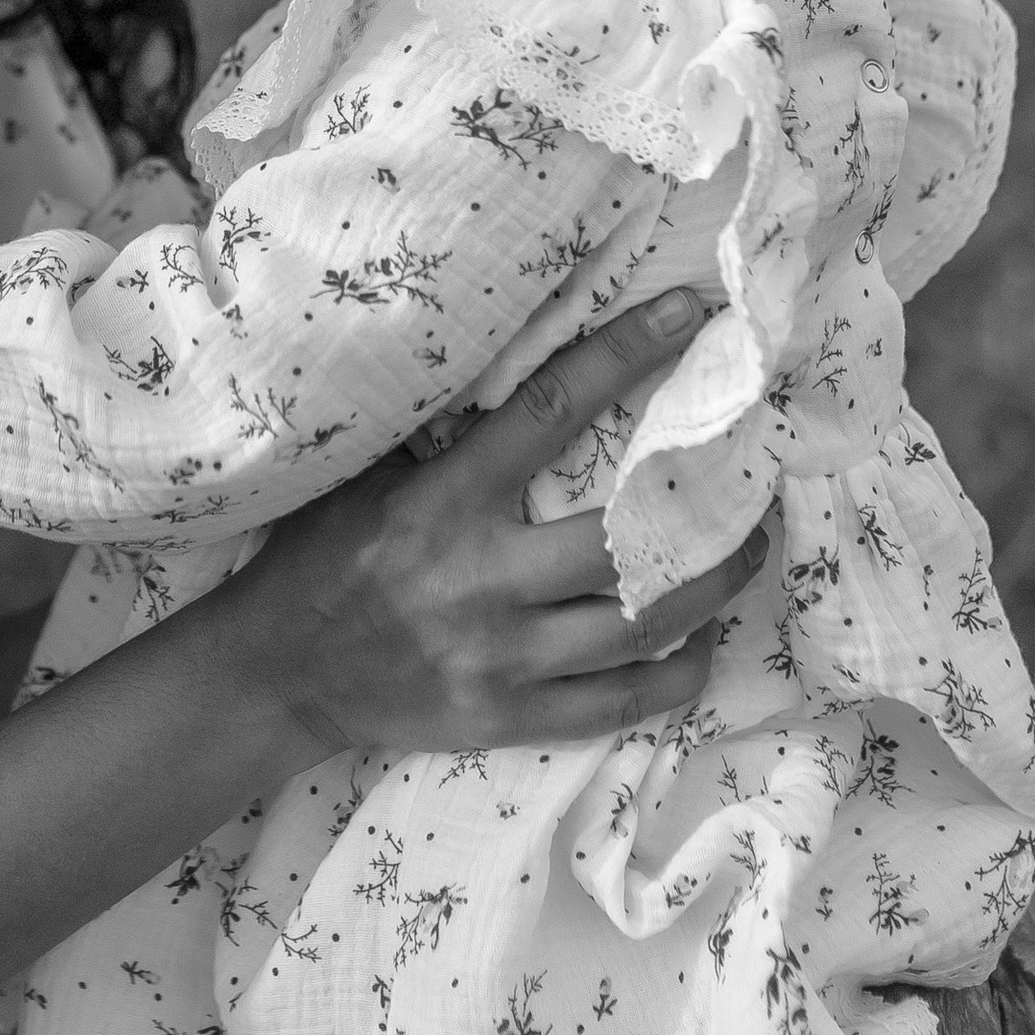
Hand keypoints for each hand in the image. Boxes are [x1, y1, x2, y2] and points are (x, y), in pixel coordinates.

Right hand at [221, 290, 763, 767]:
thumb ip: (439, 434)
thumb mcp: (365, 477)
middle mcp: (480, 581)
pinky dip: (678, 670)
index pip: (548, 413)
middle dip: (708, 513)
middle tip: (757, 481)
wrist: (277, 675)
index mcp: (442, 504)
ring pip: (641, 626)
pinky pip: (623, 702)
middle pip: (626, 544)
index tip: (688, 314)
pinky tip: (702, 640)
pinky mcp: (509, 720)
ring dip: (712, 589)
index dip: (622, 356)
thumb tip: (513, 354)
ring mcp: (500, 660)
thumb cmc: (323, 557)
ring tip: (748, 553)